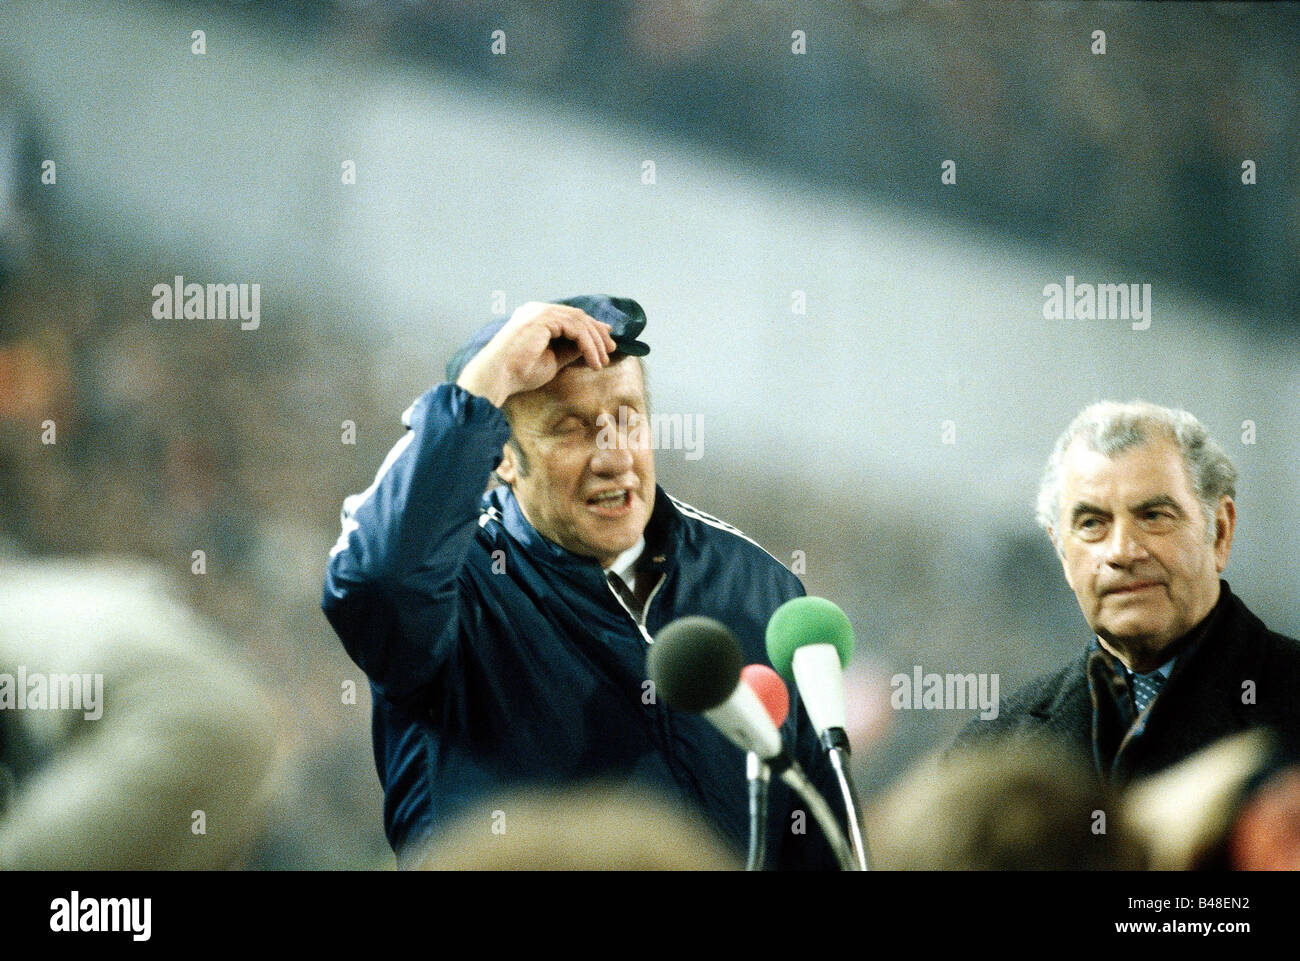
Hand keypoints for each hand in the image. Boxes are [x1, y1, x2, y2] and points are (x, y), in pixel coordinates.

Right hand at [456, 302, 616, 406]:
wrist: (498, 376)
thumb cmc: (519, 372)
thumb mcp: (553, 359)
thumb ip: (570, 349)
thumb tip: (591, 346)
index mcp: (537, 317)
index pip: (571, 318)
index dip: (592, 329)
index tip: (607, 343)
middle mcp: (538, 309)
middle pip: (578, 316)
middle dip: (597, 334)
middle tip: (611, 350)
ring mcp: (540, 311)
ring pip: (579, 322)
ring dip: (595, 343)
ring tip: (601, 362)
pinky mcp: (543, 318)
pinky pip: (576, 329)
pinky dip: (588, 346)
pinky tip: (593, 361)